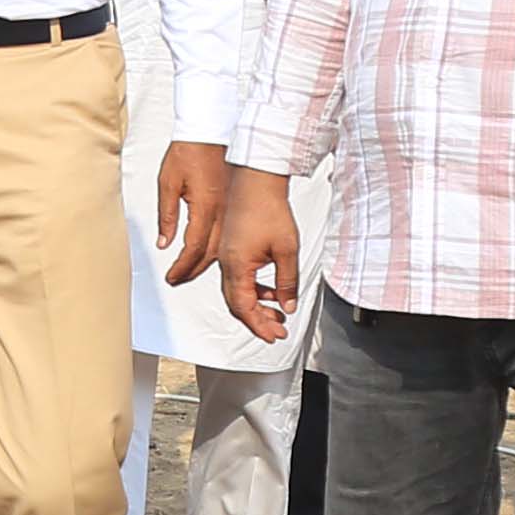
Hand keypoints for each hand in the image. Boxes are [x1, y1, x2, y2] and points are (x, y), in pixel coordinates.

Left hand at [153, 137, 228, 288]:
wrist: (210, 131)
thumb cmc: (188, 152)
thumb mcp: (168, 183)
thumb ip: (166, 216)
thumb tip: (164, 243)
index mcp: (205, 206)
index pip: (193, 247)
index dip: (181, 267)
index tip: (171, 277)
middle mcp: (221, 212)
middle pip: (210, 254)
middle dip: (192, 271)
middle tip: (177, 280)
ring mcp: (230, 209)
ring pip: (221, 247)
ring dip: (205, 264)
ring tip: (189, 273)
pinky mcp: (232, 205)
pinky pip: (226, 235)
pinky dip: (216, 249)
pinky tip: (207, 254)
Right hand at [213, 165, 300, 347]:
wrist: (256, 179)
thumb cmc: (268, 208)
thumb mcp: (286, 250)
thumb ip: (287, 282)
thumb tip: (287, 304)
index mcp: (236, 266)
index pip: (244, 307)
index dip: (259, 325)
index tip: (273, 336)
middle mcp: (227, 263)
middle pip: (237, 303)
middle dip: (258, 319)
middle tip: (278, 329)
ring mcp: (228, 255)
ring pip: (238, 290)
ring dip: (257, 304)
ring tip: (278, 310)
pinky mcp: (232, 247)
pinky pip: (240, 276)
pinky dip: (255, 288)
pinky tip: (271, 289)